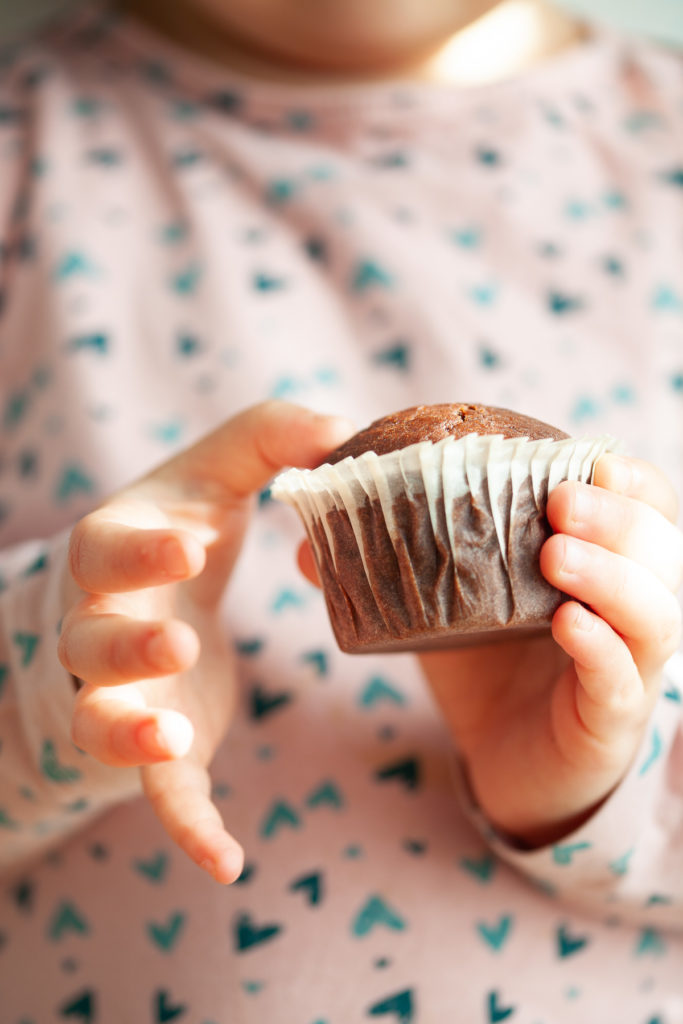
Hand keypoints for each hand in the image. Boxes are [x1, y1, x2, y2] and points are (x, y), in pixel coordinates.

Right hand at [57, 402, 352, 881]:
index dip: (141, 550)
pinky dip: (186, 827)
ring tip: (173, 739)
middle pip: (92, 643)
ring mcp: (123, 693)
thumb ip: (268, 440)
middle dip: (127, 646)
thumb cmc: (181, 524)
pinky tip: (229, 864)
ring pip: (103, 722)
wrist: (149, 594)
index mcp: (117, 551)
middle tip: (180, 641)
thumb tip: (340, 425)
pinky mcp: (159, 743)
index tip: (191, 544)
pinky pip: (160, 791)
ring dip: (129, 736)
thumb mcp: (215, 474)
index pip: (108, 550)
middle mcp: (104, 624)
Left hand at [298, 454, 682, 846]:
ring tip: (555, 554)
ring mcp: (628, 667)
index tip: (589, 459)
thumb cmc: (485, 664)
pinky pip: (622, 681)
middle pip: (663, 551)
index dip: (628, 481)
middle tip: (559, 502)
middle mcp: (628, 610)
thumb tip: (308, 539)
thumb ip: (393, 563)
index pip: (645, 509)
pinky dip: (600, 649)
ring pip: (655, 613)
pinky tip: (567, 624)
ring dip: (613, 576)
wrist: (504, 759)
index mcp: (600, 565)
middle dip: (619, 518)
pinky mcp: (610, 722)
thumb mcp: (445, 601)